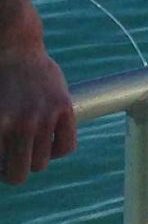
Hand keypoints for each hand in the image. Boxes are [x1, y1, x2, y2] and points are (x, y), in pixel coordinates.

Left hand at [0, 42, 76, 185]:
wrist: (15, 49)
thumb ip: (0, 134)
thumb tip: (4, 160)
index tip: (2, 163)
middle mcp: (21, 124)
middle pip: (19, 174)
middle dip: (14, 172)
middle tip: (13, 161)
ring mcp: (45, 116)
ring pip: (42, 162)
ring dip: (35, 158)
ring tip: (31, 145)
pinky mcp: (64, 108)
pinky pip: (66, 146)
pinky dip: (58, 149)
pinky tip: (50, 140)